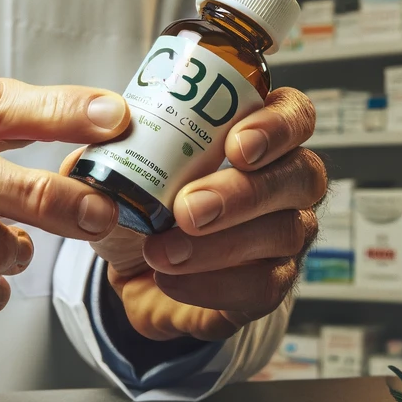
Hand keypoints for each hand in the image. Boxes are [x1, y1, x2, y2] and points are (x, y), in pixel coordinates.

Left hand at [84, 88, 325, 343]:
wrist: (135, 269)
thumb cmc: (145, 203)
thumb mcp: (120, 166)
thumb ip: (116, 141)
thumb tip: (102, 124)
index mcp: (258, 135)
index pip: (295, 114)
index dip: (276, 127)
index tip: (236, 145)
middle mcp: (286, 181)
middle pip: (300, 176)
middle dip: (243, 193)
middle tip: (187, 209)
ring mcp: (287, 234)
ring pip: (284, 233)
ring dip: (219, 244)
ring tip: (162, 250)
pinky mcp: (272, 284)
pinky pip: (263, 286)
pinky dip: (213, 283)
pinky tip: (171, 278)